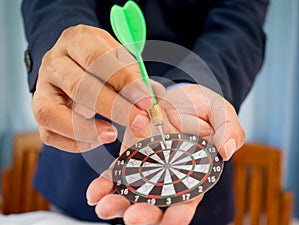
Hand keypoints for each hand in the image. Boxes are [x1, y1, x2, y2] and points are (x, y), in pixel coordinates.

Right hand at [33, 24, 153, 151]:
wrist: (74, 62)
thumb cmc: (101, 61)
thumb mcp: (119, 58)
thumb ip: (134, 76)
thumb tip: (152, 98)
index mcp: (76, 41)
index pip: (97, 59)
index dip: (123, 81)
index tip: (146, 100)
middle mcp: (53, 62)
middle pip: (79, 87)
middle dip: (114, 108)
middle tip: (139, 122)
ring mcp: (42, 88)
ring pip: (53, 113)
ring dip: (86, 129)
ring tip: (113, 135)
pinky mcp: (39, 111)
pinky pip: (49, 133)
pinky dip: (75, 142)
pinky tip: (98, 139)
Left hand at [86, 84, 244, 224]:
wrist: (180, 94)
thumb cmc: (204, 108)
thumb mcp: (222, 113)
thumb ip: (230, 130)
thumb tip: (227, 150)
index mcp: (194, 173)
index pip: (188, 199)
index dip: (180, 213)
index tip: (173, 218)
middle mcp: (168, 176)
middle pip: (156, 203)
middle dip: (144, 214)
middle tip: (132, 217)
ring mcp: (147, 167)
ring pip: (132, 193)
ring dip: (118, 203)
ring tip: (105, 206)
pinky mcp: (130, 155)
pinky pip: (115, 173)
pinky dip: (105, 184)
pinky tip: (95, 191)